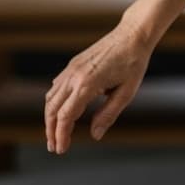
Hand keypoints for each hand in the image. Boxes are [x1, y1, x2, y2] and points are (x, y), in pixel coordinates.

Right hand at [44, 23, 152, 153]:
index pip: (66, 116)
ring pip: (51, 97)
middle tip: (54, 147)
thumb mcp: (127, 93)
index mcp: (87, 84)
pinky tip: (59, 111)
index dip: (61, 135)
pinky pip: (56, 86)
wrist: (132, 35)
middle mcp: (74, 76)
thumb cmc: (134, 63)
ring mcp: (71, 69)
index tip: (61, 149)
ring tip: (54, 133)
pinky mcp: (73, 64)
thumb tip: (95, 135)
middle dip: (51, 130)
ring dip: (50, 117)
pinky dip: (54, 102)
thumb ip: (109, 114)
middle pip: (52, 109)